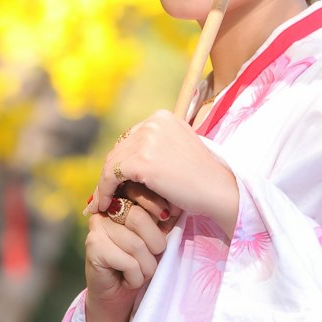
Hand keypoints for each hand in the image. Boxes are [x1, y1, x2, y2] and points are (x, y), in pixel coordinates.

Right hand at [84, 200, 169, 321]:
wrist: (117, 296)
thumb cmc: (139, 265)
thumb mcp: (154, 239)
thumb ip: (161, 220)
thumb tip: (178, 206)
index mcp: (120, 203)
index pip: (140, 193)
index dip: (158, 207)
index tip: (168, 219)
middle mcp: (105, 212)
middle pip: (139, 218)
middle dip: (155, 245)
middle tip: (152, 260)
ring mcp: (96, 229)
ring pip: (136, 245)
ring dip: (147, 267)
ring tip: (141, 273)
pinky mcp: (93, 248)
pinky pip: (128, 262)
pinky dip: (136, 277)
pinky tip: (128, 280)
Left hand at [88, 111, 238, 235]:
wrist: (219, 190)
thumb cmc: (202, 178)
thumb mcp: (178, 150)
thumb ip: (156, 147)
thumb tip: (129, 159)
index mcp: (162, 117)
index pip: (130, 139)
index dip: (121, 161)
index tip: (114, 180)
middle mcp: (152, 123)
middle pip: (119, 149)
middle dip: (110, 173)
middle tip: (102, 194)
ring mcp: (146, 140)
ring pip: (112, 163)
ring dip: (104, 185)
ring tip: (102, 203)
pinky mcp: (141, 161)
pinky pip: (110, 176)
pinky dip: (104, 191)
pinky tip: (104, 205)